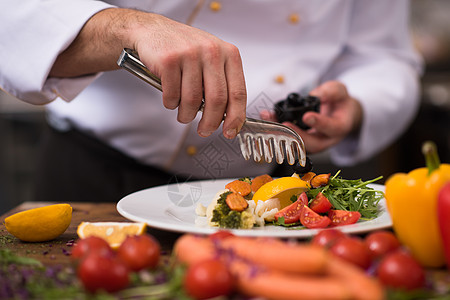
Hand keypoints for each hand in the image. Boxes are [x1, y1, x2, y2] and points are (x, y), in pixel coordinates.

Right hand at [129, 12, 246, 138]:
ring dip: (187, 115)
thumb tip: (228, 118)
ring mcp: (190, 54)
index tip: (231, 131)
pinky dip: (171, 104)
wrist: (153, 30)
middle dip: (210, 122)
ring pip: (193, 101)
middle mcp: (212, 51)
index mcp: (228, 53)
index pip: (238, 92)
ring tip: (184, 114)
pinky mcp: (169, 60)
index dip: (235, 117)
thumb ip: (222, 84)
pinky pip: (173, 95)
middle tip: (204, 130)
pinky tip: (171, 98)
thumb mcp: (211, 60)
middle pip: (217, 100)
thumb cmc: (185, 49)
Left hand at [261, 81, 361, 152]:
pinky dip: (276, 129)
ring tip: (269, 118)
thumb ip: (331, 91)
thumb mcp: (341, 91)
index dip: (319, 123)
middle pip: (311, 144)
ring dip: (280, 132)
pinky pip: (287, 139)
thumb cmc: (339, 104)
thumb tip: (316, 94)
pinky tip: (268, 118)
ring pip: (296, 144)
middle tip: (283, 124)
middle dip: (295, 134)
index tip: (307, 116)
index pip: (331, 128)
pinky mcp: (300, 142)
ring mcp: (311, 143)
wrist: (338, 114)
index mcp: (339, 127)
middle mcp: (325, 140)